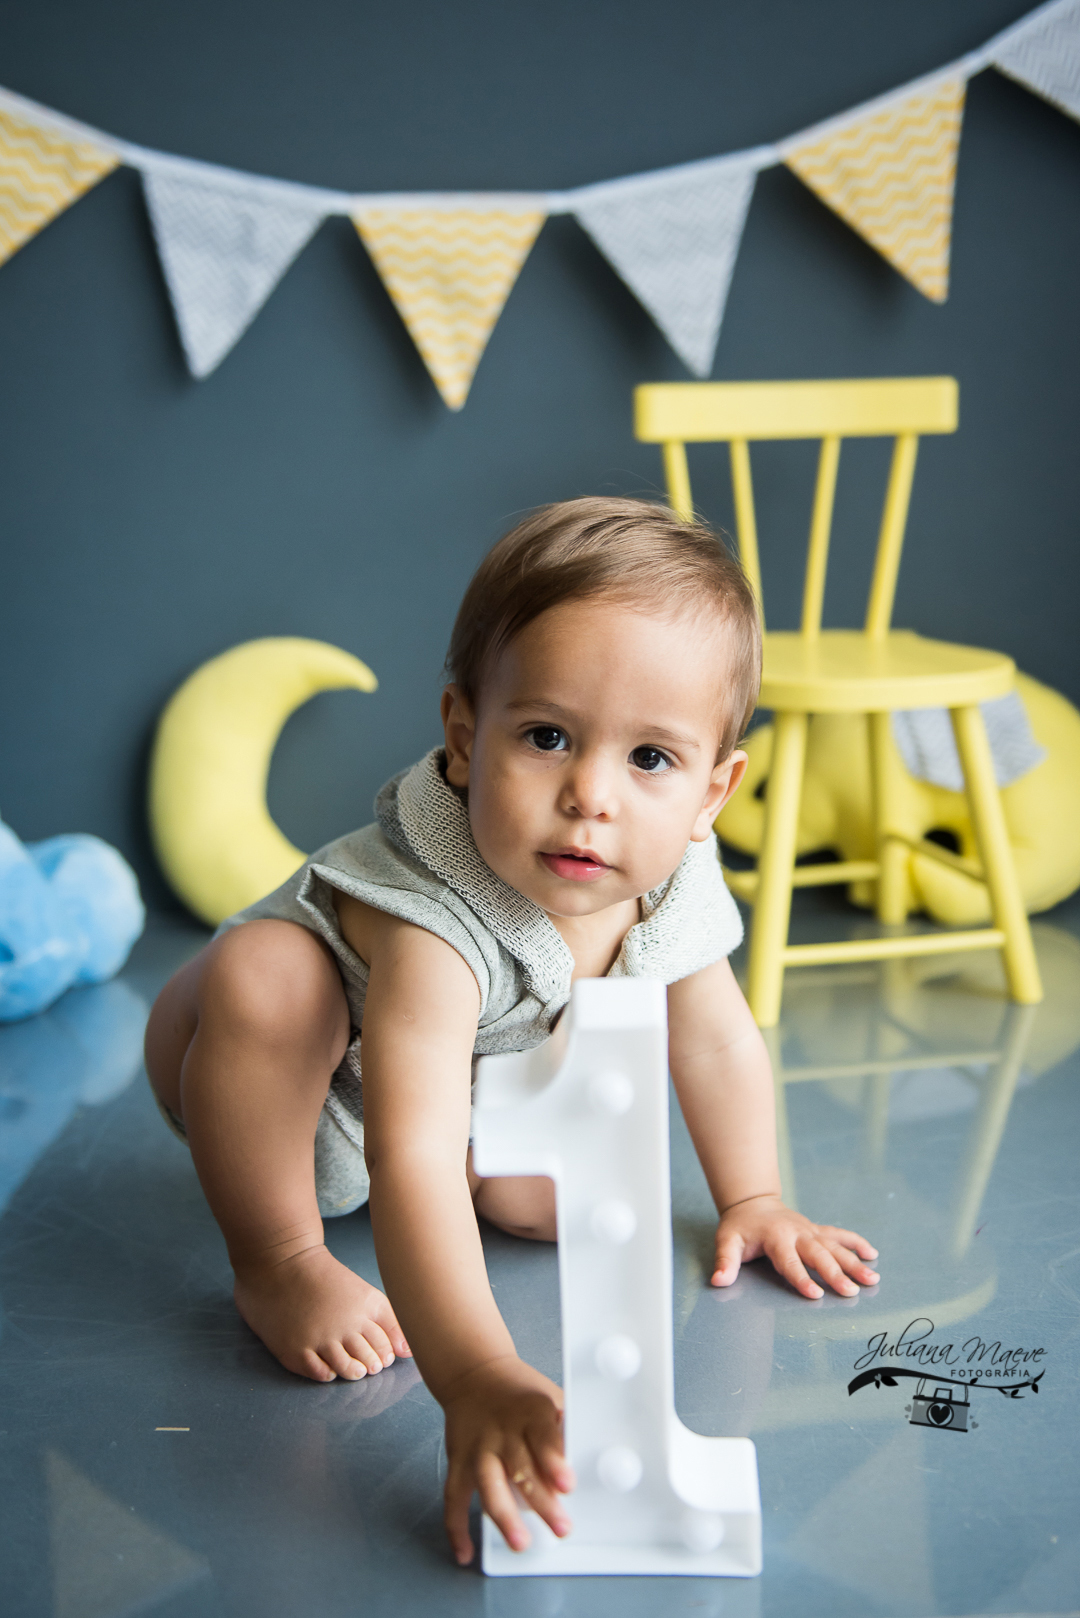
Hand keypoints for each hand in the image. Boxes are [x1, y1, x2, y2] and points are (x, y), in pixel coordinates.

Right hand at [442, 1355, 574, 1564]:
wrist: (475, 1373)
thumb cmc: (520, 1394)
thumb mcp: (549, 1399)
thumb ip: (566, 1430)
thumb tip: (594, 1460)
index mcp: (530, 1413)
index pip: (543, 1437)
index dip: (554, 1461)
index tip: (568, 1484)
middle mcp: (502, 1431)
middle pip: (521, 1467)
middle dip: (541, 1501)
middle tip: (561, 1526)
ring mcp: (478, 1448)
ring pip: (488, 1484)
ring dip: (504, 1516)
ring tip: (520, 1542)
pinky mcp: (458, 1462)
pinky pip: (453, 1498)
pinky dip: (456, 1527)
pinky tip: (466, 1552)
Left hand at [712, 1194, 878, 1298]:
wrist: (753, 1201)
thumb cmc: (740, 1226)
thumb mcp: (727, 1240)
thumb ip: (725, 1261)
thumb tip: (719, 1281)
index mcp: (776, 1237)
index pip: (789, 1262)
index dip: (801, 1278)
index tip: (815, 1295)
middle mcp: (797, 1233)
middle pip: (819, 1255)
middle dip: (836, 1274)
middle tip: (852, 1292)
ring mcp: (810, 1230)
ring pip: (835, 1247)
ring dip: (854, 1262)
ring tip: (872, 1278)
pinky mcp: (817, 1230)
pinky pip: (840, 1235)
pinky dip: (856, 1243)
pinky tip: (872, 1254)